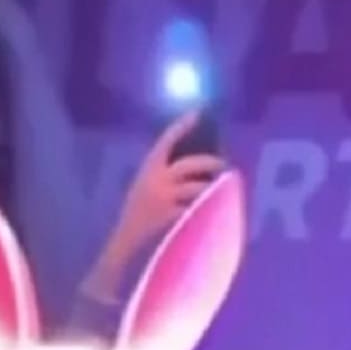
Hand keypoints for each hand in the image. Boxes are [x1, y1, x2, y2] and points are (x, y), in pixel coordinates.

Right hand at [115, 113, 223, 253]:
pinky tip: (216, 208)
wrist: (127, 236)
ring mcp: (165, 200)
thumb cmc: (138, 209)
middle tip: (223, 164)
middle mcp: (157, 181)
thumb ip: (162, 170)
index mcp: (148, 168)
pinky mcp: (171, 219)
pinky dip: (207, 208)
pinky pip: (195, 210)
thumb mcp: (144, 182)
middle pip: (189, 165)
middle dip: (210, 162)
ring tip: (223, 188)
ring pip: (196, 188)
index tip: (197, 113)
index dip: (182, 126)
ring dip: (212, 188)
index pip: (167, 141)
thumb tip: (193, 160)